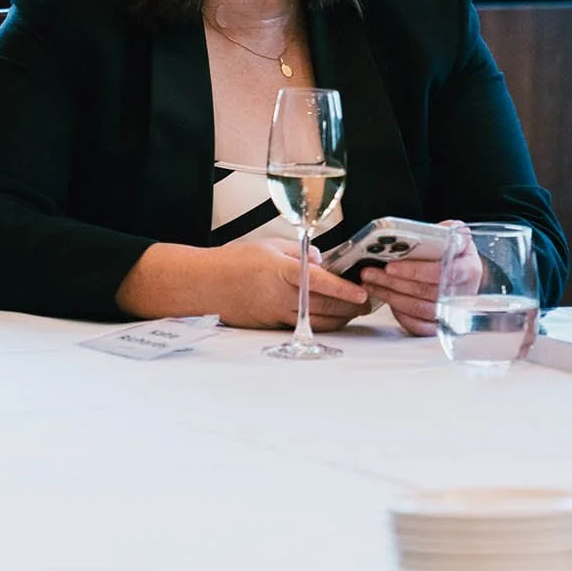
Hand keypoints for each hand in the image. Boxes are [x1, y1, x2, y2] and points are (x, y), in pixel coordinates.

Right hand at [208, 239, 370, 331]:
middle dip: (349, 307)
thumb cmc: (233, 262)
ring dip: (338, 319)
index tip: (361, 293)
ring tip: (352, 312)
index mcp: (282, 271)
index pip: (321, 282)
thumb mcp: (268, 246)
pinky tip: (329, 317)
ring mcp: (276, 314)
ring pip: (316, 321)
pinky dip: (320, 322)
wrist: (205, 284)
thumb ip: (298, 252)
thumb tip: (320, 260)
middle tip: (366, 303)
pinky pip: (302, 325)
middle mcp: (281, 296)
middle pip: (325, 306)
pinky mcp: (271, 325)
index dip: (344, 290)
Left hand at [361, 220, 477, 336]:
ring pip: (418, 309)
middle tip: (370, 273)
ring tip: (371, 283)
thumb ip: (442, 232)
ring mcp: (454, 312)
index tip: (390, 266)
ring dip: (390, 296)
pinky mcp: (441, 325)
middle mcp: (464, 293)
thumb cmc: (453, 252)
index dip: (414, 270)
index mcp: (469, 267)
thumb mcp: (453, 236)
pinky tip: (386, 299)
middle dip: (392, 282)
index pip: (440, 272)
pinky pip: (418, 325)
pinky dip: (399, 314)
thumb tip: (425, 231)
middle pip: (424, 291)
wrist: (461, 270)